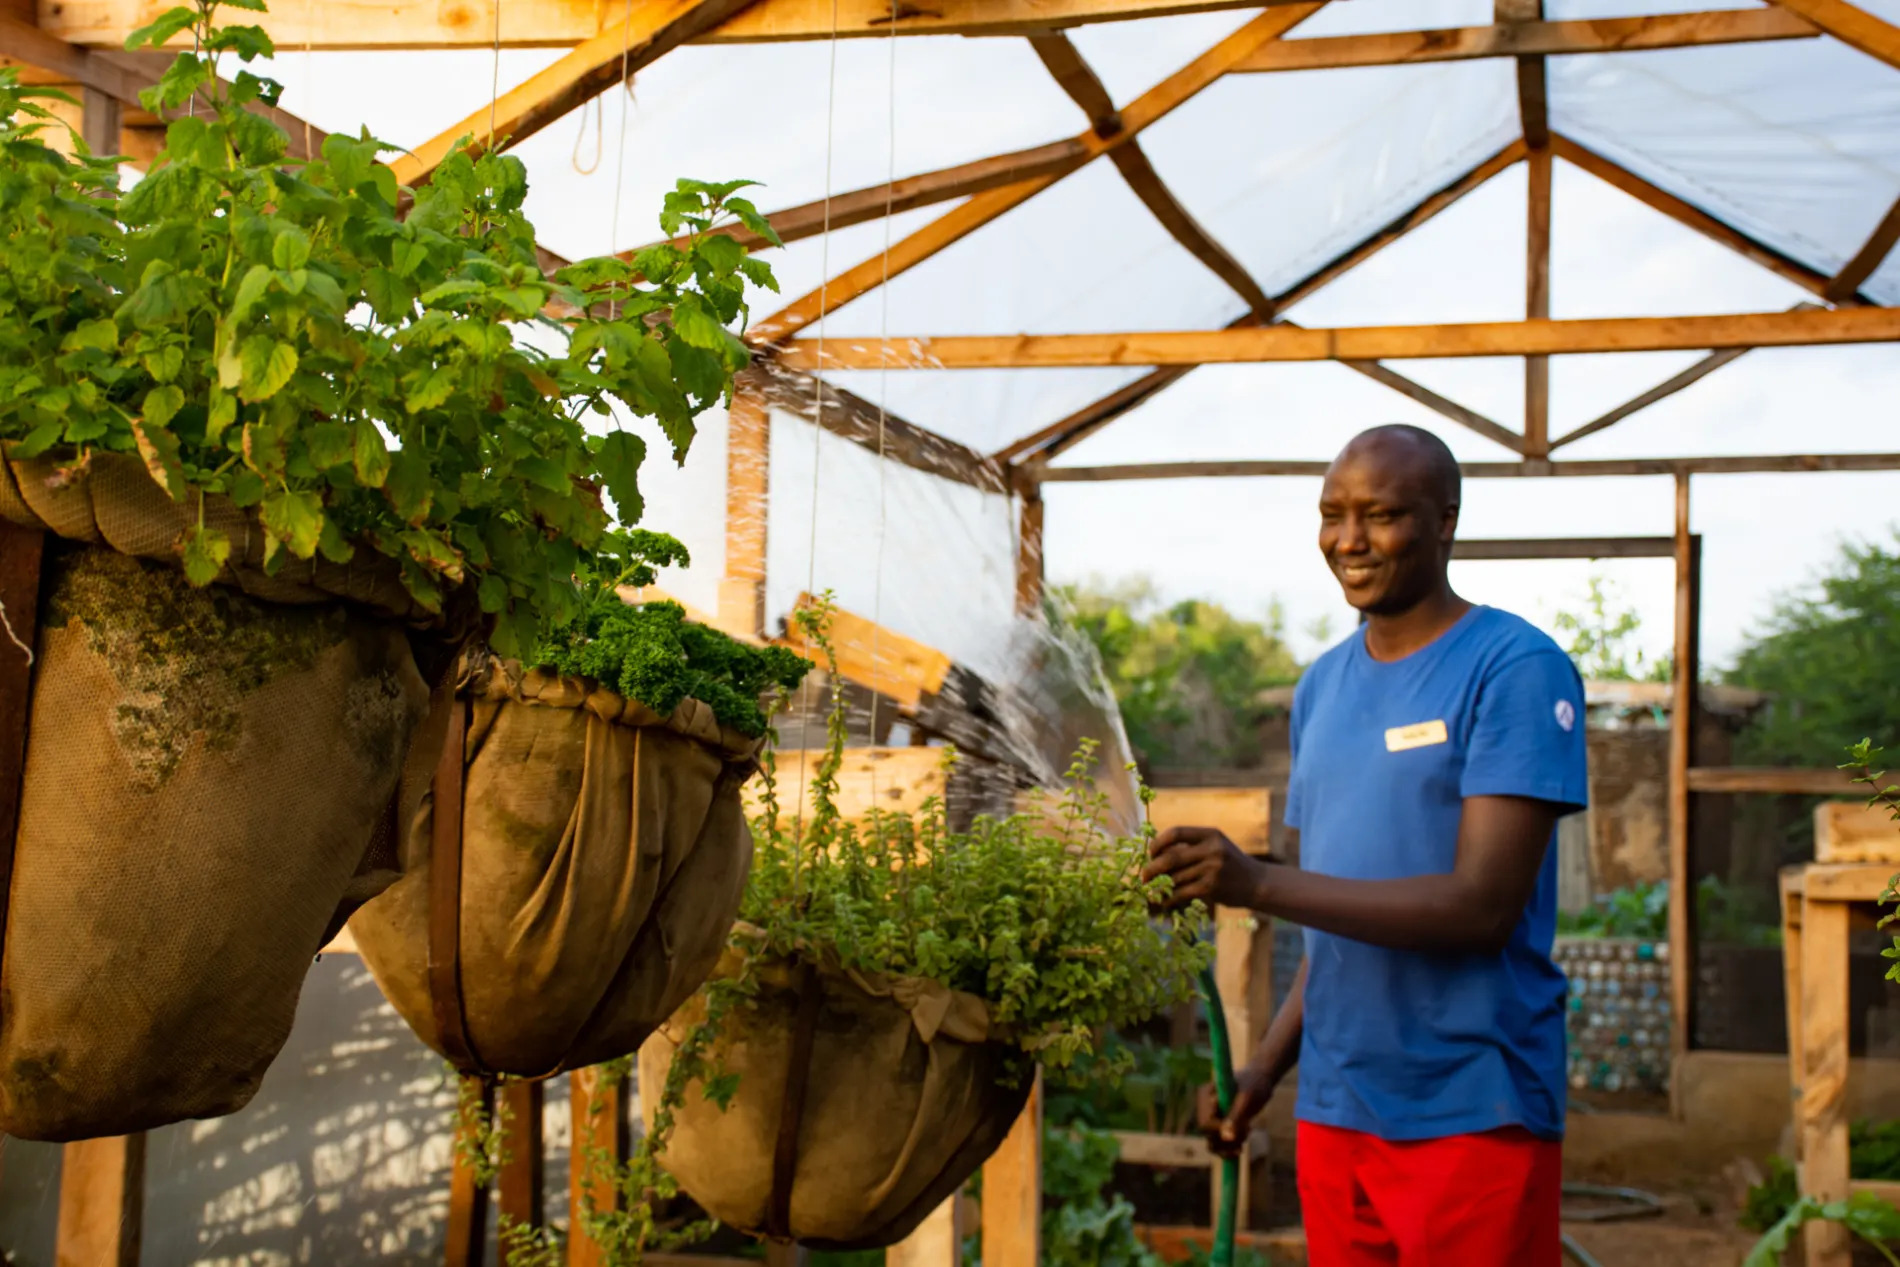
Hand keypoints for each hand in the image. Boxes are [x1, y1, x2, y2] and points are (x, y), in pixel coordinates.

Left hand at [1142, 826, 1261, 910]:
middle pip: (1171, 857)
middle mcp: (1211, 848)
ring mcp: (1212, 868)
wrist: (1257, 883)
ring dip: (1159, 887)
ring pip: (1175, 877)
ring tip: (1150, 892)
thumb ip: (1193, 846)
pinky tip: (1164, 903)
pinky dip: (1169, 899)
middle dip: (1152, 868)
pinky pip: (1183, 892)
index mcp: (1210, 834)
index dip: (1158, 843)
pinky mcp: (1212, 887)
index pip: (1176, 832)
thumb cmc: (1231, 865)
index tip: (1150, 853)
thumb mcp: (1217, 846)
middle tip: (1143, 877)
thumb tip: (1157, 855)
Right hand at [1195, 1061, 1277, 1157]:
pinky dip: (1228, 1150)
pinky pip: (1217, 1145)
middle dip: (1229, 1138)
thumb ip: (1236, 1116)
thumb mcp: (1248, 1098)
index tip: (1243, 1125)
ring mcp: (1211, 1117)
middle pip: (1207, 1134)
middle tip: (1248, 1130)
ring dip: (1230, 1146)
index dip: (1223, 1130)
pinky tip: (1240, 1147)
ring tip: (1247, 1133)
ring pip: (1212, 1142)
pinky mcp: (1219, 1125)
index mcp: (1206, 1094)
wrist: (1260, 1080)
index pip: (1206, 1122)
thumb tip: (1226, 1137)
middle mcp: (1205, 1106)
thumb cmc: (1255, 1084)